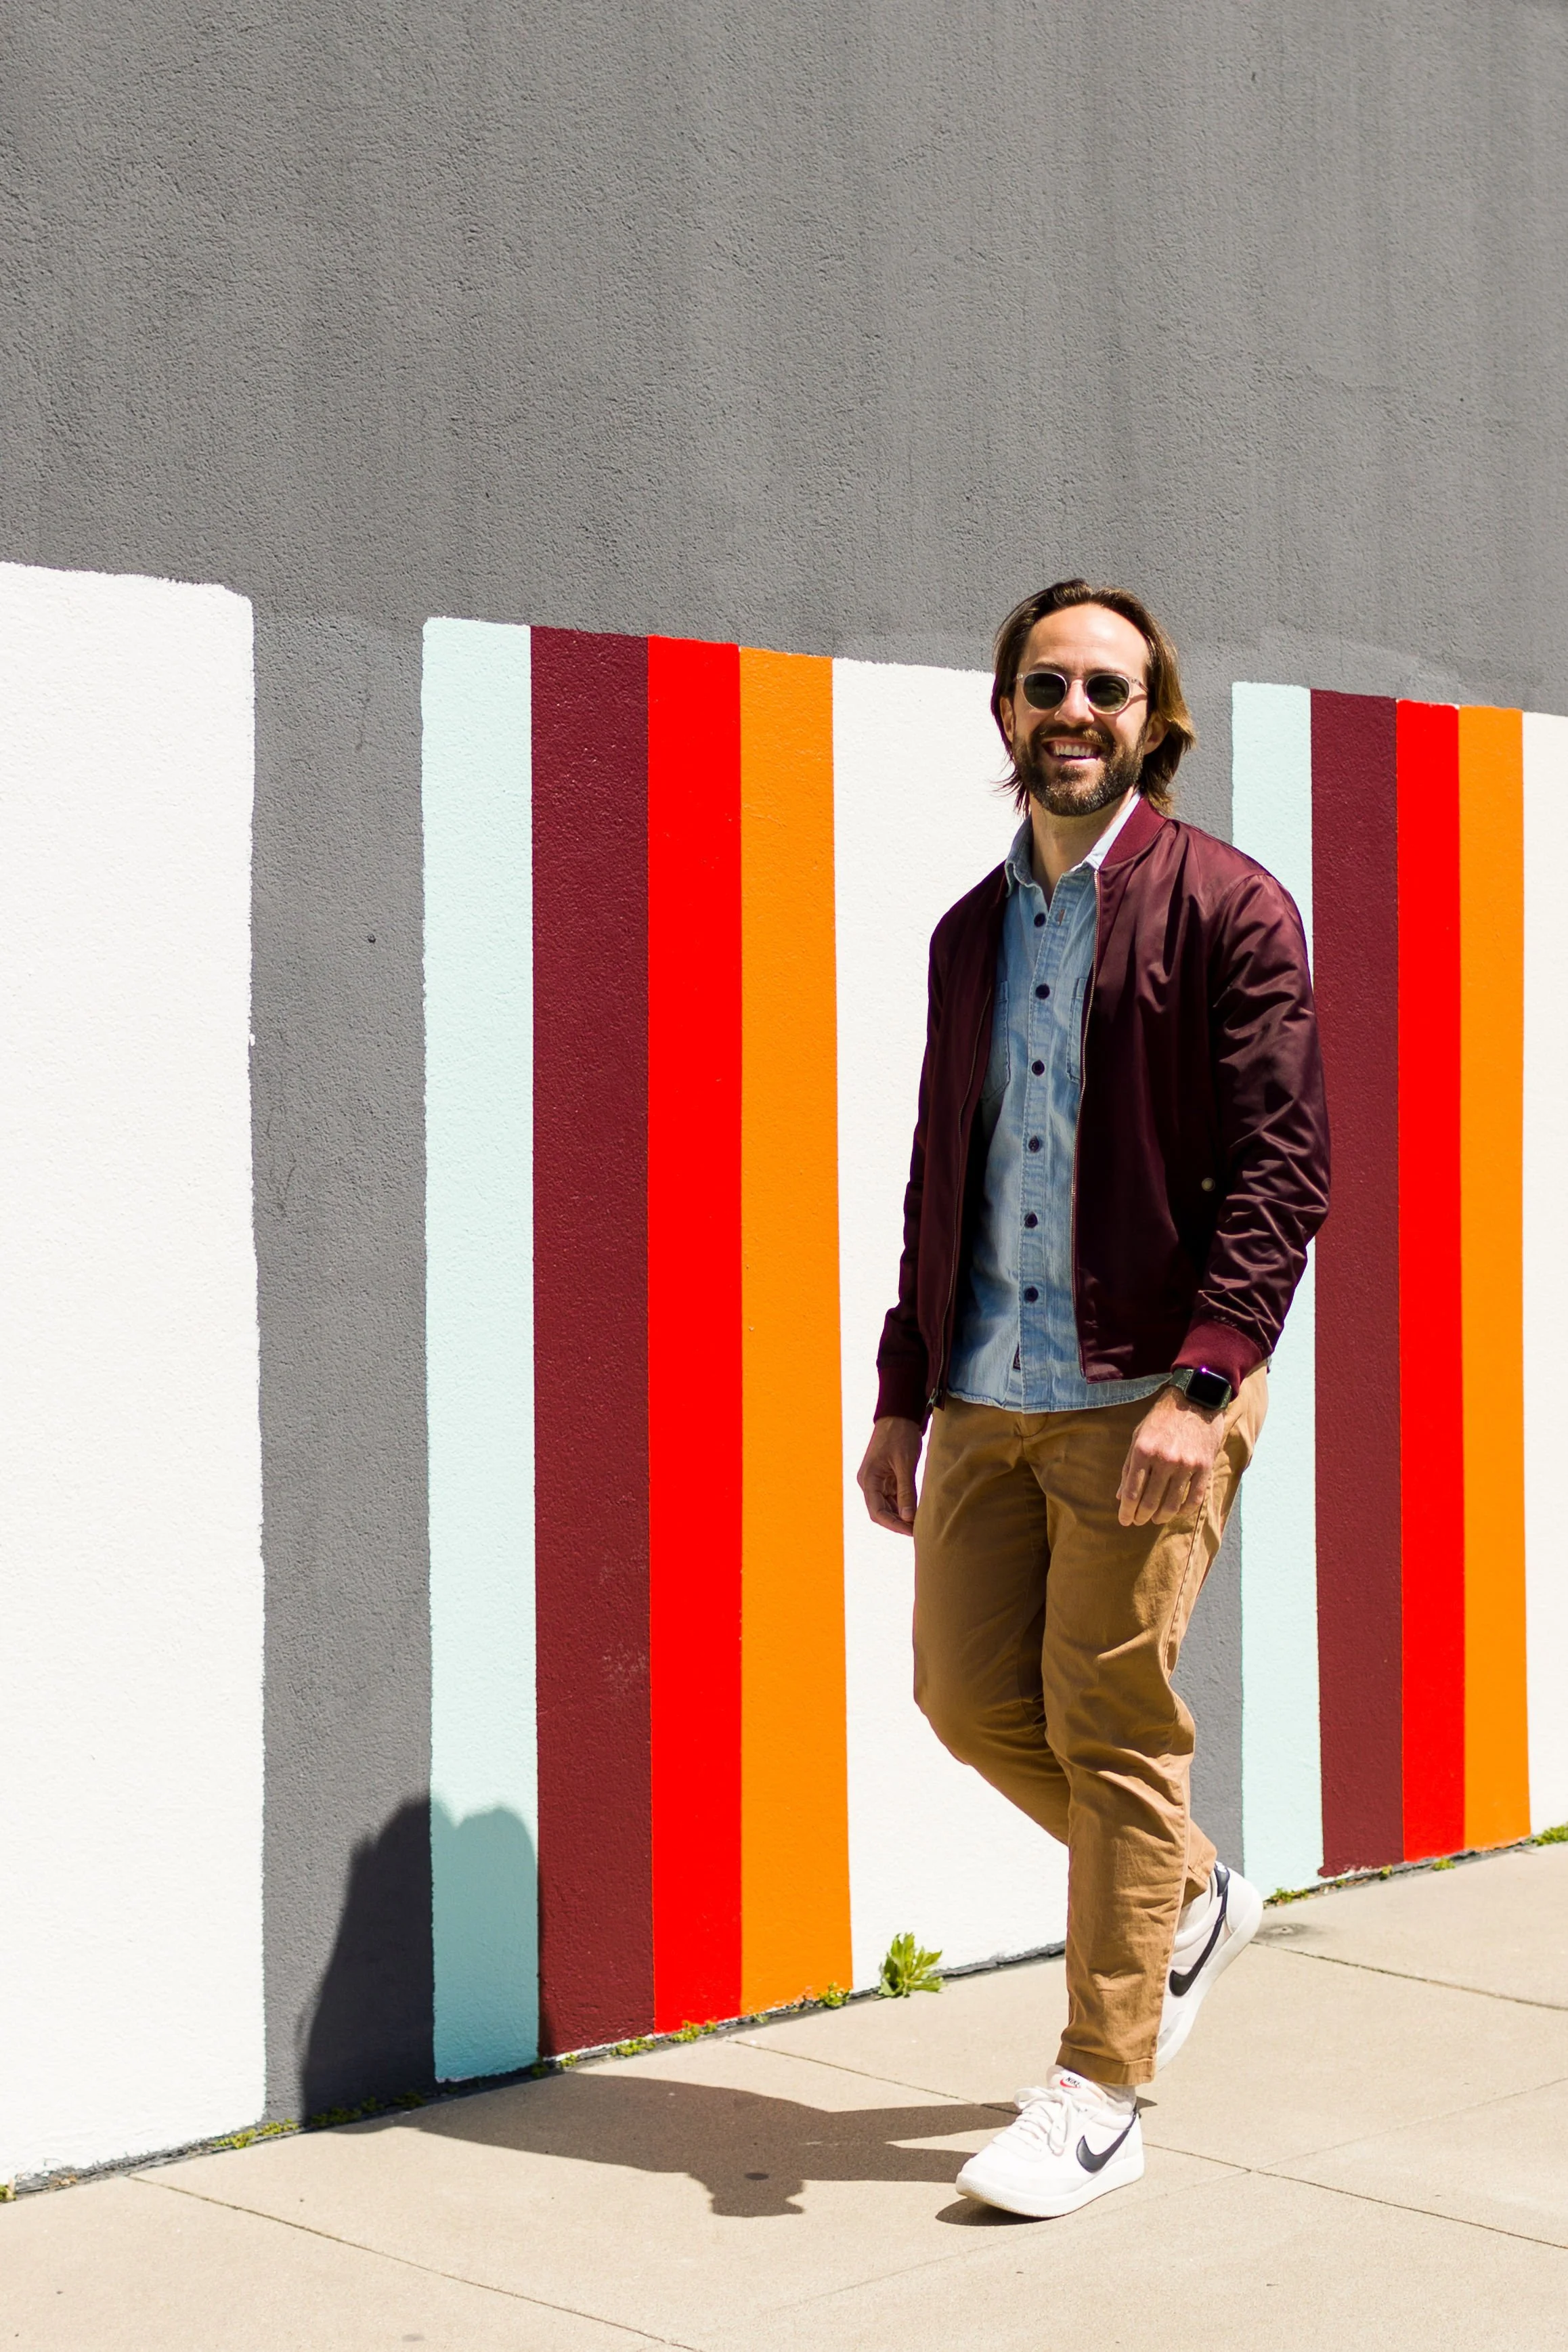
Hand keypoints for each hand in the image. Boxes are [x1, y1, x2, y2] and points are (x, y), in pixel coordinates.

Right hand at [857, 1416, 923, 1535]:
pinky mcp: (884, 1477)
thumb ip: (906, 1492)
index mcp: (868, 1479)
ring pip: (886, 1506)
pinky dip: (902, 1505)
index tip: (911, 1532)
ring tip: (919, 1522)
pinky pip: (891, 1497)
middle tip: (918, 1531)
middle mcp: (868, 1482)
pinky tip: (916, 1510)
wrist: (898, 1414)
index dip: (894, 1525)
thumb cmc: (900, 1435)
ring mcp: (876, 1480)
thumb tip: (908, 1518)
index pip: (877, 1511)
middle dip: (897, 1523)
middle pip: (880, 1511)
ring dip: (900, 1515)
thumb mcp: (906, 1464)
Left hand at [1116, 1385, 1224, 1526]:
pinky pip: (1194, 1498)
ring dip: (1161, 1517)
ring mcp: (1186, 1464)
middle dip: (1141, 1516)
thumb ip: (1129, 1466)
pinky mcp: (1204, 1467)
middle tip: (1138, 1521)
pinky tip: (1176, 1512)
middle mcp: (1164, 1459)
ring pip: (1171, 1504)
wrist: (1195, 1399)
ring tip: (1155, 1519)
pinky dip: (1184, 1510)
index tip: (1124, 1520)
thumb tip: (1120, 1496)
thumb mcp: (1138, 1436)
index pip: (1132, 1491)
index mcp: (1143, 1450)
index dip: (1126, 1511)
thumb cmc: (1161, 1418)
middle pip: (1150, 1501)